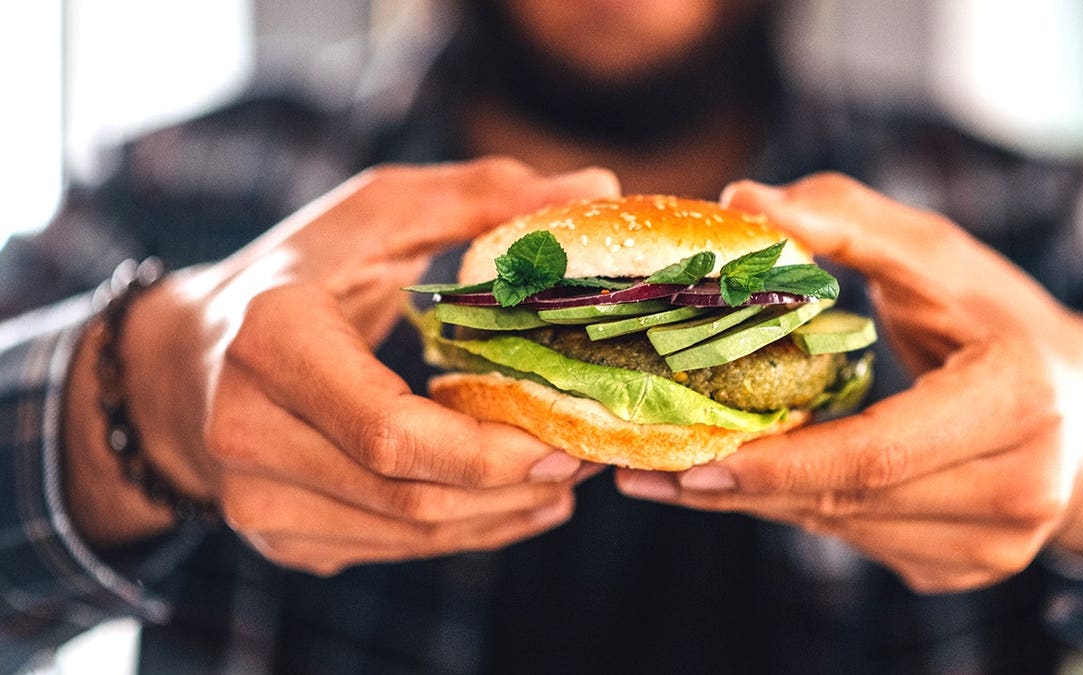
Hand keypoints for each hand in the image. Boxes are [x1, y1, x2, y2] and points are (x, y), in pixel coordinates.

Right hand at [65, 158, 616, 574]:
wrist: (183, 361)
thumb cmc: (293, 274)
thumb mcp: (376, 214)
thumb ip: (482, 196)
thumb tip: (599, 183)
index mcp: (271, 342)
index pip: (387, 430)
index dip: (485, 452)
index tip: (565, 441)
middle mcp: (248, 434)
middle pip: (410, 495)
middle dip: (516, 486)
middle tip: (591, 455)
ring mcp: (256, 502)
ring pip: (410, 533)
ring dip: (502, 515)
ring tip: (568, 478)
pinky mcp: (280, 539)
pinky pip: (393, 549)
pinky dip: (465, 531)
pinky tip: (517, 502)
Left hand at [616, 173, 1082, 591]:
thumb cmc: (1003, 319)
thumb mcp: (938, 255)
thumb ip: (845, 222)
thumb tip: (742, 197)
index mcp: (1019, 402)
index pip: (876, 452)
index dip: (780, 463)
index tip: (691, 463)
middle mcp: (1020, 489)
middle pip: (849, 500)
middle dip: (744, 488)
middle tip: (649, 475)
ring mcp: (997, 544)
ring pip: (845, 529)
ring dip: (763, 501)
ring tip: (680, 473)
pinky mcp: (968, 567)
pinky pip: (861, 541)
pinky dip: (804, 508)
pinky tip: (759, 479)